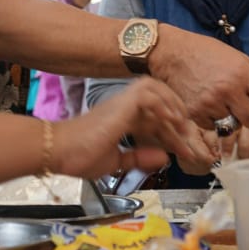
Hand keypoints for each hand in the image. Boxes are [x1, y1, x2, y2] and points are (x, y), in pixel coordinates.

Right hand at [53, 77, 213, 179]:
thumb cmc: (79, 156)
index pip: (155, 117)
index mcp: (123, 118)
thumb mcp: (116, 161)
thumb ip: (138, 158)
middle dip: (177, 112)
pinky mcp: (121, 103)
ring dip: (172, 104)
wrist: (59, 151)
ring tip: (182, 125)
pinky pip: (148, 95)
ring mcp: (122, 102)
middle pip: (159, 96)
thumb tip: (163, 158)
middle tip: (189, 134)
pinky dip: (163, 105)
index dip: (171, 132)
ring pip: (154, 87)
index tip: (183, 150)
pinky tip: (170, 122)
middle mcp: (124, 105)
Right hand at [152, 27, 248, 139]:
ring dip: (228, 117)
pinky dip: (211, 119)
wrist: (172, 52)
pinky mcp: (195, 113)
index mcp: (244, 72)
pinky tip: (203, 101)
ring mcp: (211, 102)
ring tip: (215, 97)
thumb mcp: (237, 59)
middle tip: (238, 103)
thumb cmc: (207, 54)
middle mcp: (229, 88)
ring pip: (232, 126)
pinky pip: (212, 127)